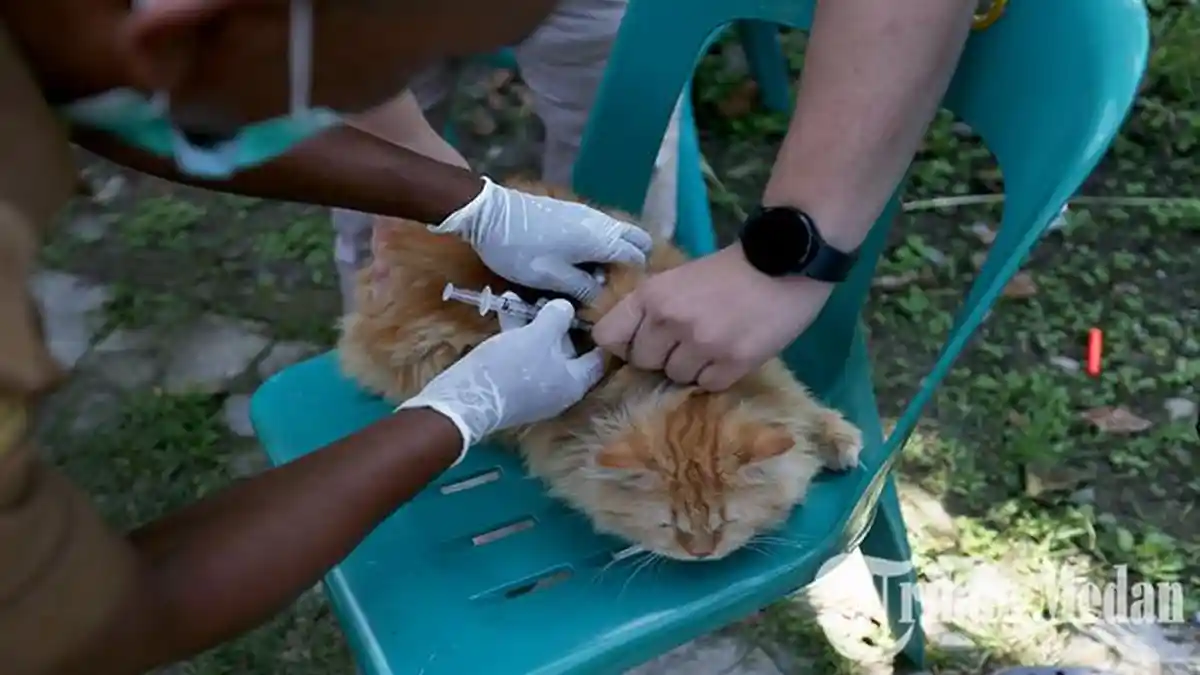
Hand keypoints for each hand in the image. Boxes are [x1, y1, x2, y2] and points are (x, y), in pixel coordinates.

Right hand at [397, 294, 604, 461]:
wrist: (465, 398)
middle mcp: (557, 390)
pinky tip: (503, 311)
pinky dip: (515, 335)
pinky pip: (520, 356)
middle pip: (566, 352)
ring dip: (530, 324)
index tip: (596, 315)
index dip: (598, 336)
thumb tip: (566, 308)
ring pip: (538, 351)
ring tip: (518, 299)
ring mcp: (533, 390)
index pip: (597, 360)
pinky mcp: (510, 386)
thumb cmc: (511, 366)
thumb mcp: (538, 334)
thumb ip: (558, 317)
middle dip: (556, 323)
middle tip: (549, 300)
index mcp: (573, 383)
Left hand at [431, 177, 652, 302]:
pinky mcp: (572, 211)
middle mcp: (601, 222)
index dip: (636, 278)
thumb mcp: (551, 279)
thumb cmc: (522, 251)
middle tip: (615, 285)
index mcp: (601, 239)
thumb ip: (582, 289)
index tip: (624, 296)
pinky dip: (601, 245)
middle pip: (635, 238)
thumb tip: (602, 297)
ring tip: (597, 279)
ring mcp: (587, 213)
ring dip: (615, 253)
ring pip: (617, 233)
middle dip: (633, 260)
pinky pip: (600, 229)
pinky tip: (582, 262)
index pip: (637, 256)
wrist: (489, 214)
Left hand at [592, 244, 832, 391]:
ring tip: (714, 343)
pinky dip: (717, 375)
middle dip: (661, 355)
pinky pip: (707, 386)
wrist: (784, 263)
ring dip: (691, 367)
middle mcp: (669, 321)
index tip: (639, 342)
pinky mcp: (732, 363)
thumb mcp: (678, 279)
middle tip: (687, 340)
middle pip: (643, 362)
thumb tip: (628, 345)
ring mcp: (701, 344)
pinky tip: (730, 352)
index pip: (607, 336)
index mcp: (651, 295)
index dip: (622, 343)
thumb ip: (651, 309)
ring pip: (675, 377)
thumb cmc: (728, 271)